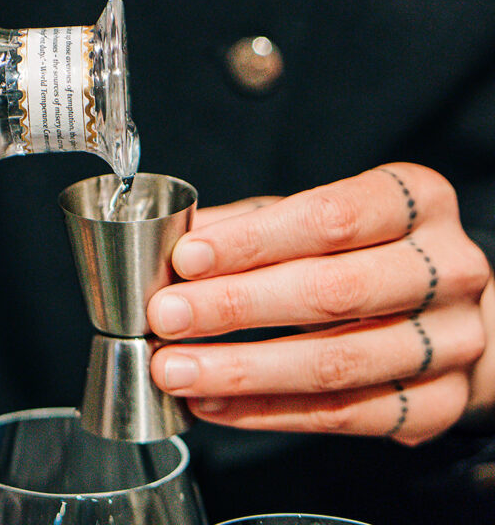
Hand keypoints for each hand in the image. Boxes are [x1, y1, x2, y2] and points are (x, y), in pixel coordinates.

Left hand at [147, 163, 494, 444]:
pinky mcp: (438, 403)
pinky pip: (342, 415)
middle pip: (333, 292)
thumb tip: (168, 245)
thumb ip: (246, 227)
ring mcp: (450, 341)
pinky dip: (266, 412)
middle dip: (235, 306)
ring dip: (241, 371)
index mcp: (415, 201)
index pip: (330, 218)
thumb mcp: (310, 218)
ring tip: (175, 369)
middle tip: (167, 316)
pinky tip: (213, 403)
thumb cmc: (366, 252)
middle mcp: (447, 269)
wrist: (445, 310)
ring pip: (336, 363)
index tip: (187, 258)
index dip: (252, 241)